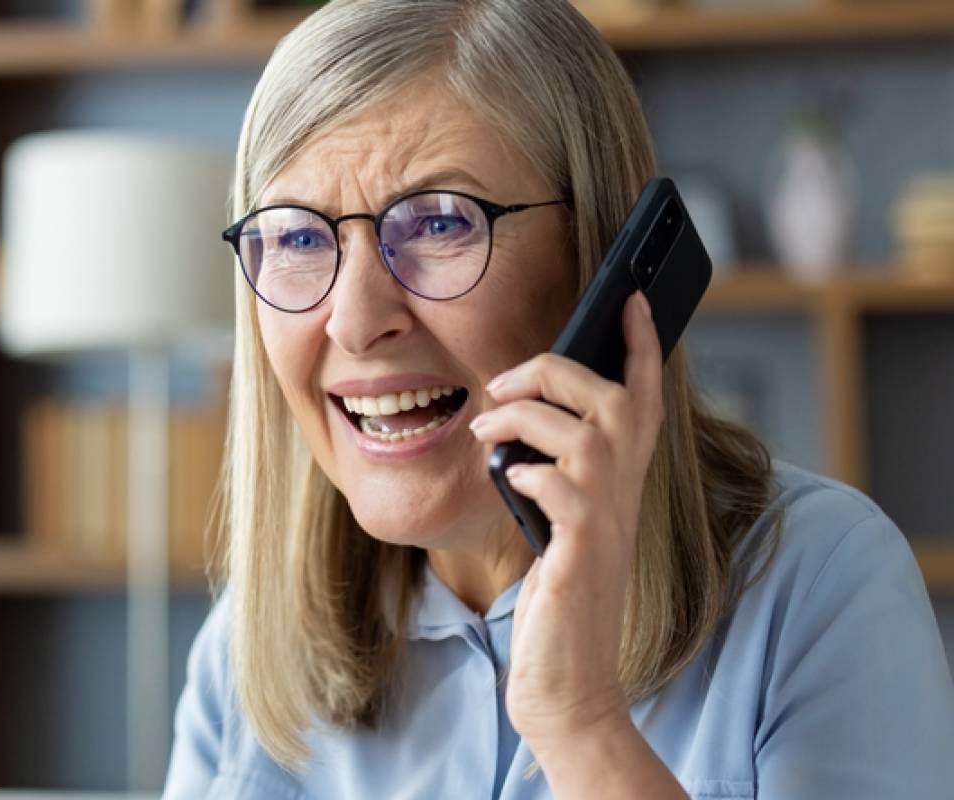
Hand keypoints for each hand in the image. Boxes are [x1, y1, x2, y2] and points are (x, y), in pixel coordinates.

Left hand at [467, 291, 663, 747]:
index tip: (635, 299)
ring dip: (528, 419)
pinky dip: (531, 475)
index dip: (643, 349)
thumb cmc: (556, 607)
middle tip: (501, 384)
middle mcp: (623, 500)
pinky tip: (512, 485)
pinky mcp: (581, 556)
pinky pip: (563, 491)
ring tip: (487, 434)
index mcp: (618, 488)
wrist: (567, 684)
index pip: (644, 402)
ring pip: (587, 435)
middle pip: (616, 401)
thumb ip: (549, 477)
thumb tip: (512, 428)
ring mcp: (606, 526)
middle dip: (560, 372)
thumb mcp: (555, 527)